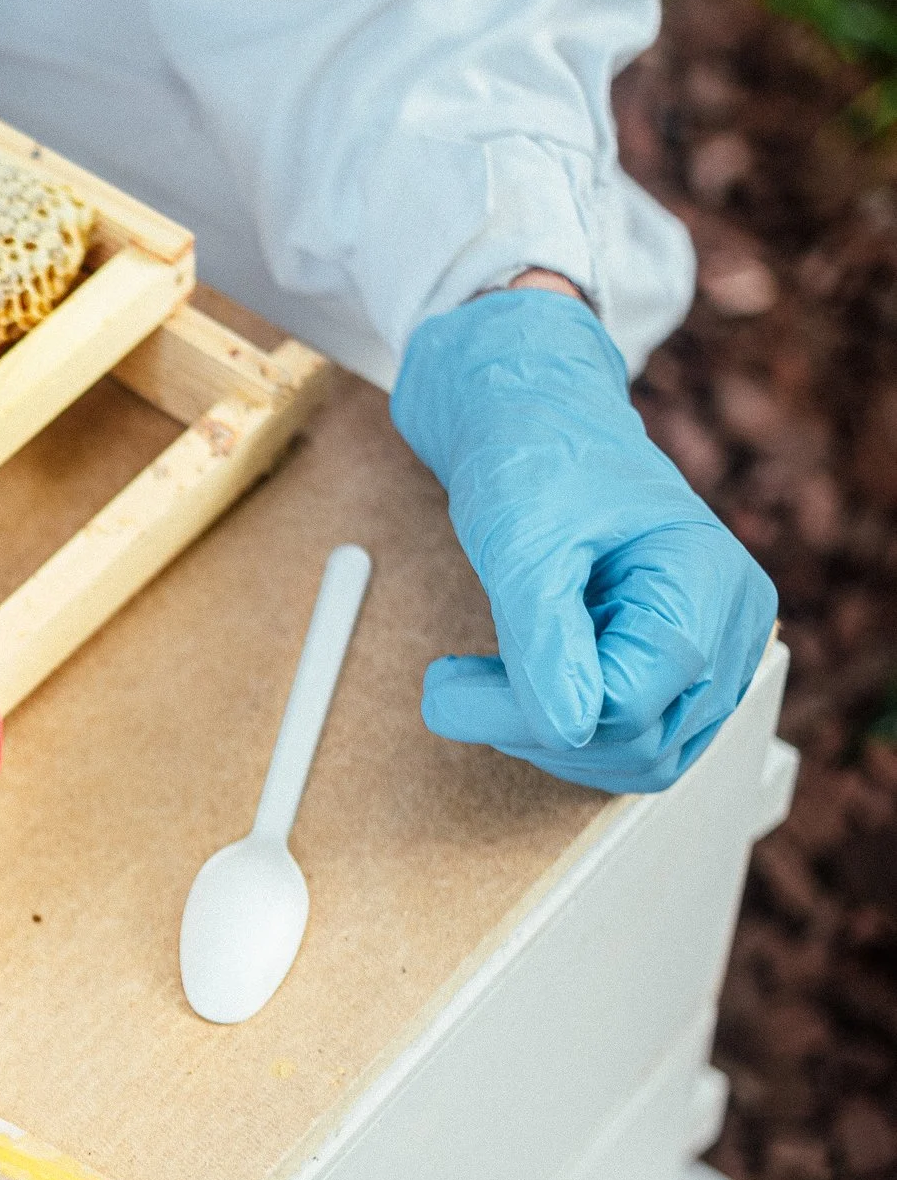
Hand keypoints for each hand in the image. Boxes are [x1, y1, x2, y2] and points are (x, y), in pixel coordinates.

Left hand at [390, 284, 775, 793]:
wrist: (537, 423)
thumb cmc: (535, 461)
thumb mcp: (522, 543)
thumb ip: (545, 638)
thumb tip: (569, 728)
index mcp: (707, 584)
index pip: (632, 702)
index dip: (536, 715)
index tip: (450, 685)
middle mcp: (730, 627)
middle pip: (644, 744)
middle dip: (537, 732)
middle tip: (455, 687)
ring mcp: (711, 655)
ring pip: (638, 755)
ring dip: (545, 739)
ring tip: (480, 682)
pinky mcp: (677, 672)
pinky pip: (629, 736)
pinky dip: (562, 728)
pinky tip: (516, 685)